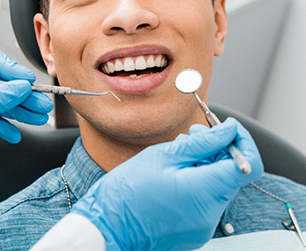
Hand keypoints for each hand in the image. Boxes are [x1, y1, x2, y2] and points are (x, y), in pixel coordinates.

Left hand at [0, 45, 52, 148]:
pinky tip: (13, 133)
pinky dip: (4, 125)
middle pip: (0, 83)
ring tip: (37, 117)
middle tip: (40, 103)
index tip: (27, 81)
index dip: (11, 68)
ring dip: (19, 111)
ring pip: (0, 101)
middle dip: (22, 95)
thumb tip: (20, 88)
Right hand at [72, 118, 263, 250]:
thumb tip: (229, 130)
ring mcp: (204, 225)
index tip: (226, 127)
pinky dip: (198, 180)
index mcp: (204, 192)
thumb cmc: (128, 190)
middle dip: (218, 149)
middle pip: (232, 173)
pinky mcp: (195, 230)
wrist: (107, 227)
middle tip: (194, 133)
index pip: (248, 165)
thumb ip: (202, 143)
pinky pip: (206, 198)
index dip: (242, 141)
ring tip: (179, 152)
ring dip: (206, 163)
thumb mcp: (163, 156)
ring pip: (218, 184)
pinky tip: (175, 171)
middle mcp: (211, 214)